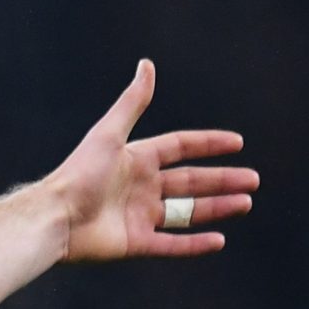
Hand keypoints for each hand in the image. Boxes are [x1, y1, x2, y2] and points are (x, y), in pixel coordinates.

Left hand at [50, 60, 259, 261]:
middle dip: (222, 180)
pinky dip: (196, 244)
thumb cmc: (79, 174)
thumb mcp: (109, 134)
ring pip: (187, 212)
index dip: (207, 144)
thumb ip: (132, 103)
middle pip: (190, 182)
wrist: (55, 217)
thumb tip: (147, 64)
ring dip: (217, 208)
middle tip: (253, 180)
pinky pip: (172, 244)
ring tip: (245, 203)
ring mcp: (139, 216)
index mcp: (136, 159)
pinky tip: (220, 239)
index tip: (237, 143)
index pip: (179, 148)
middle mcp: (140, 187)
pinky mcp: (135, 243)